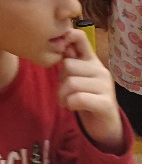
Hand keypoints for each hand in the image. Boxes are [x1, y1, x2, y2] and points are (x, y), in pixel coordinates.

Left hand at [58, 28, 124, 152]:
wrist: (104, 126)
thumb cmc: (85, 97)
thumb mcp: (76, 77)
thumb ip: (69, 61)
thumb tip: (57, 43)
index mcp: (91, 60)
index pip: (80, 37)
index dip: (66, 37)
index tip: (58, 51)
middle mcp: (100, 69)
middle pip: (68, 65)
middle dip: (60, 80)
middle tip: (63, 91)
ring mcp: (105, 86)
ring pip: (71, 83)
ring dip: (62, 95)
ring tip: (65, 101)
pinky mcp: (105, 103)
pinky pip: (78, 98)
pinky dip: (70, 104)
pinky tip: (71, 107)